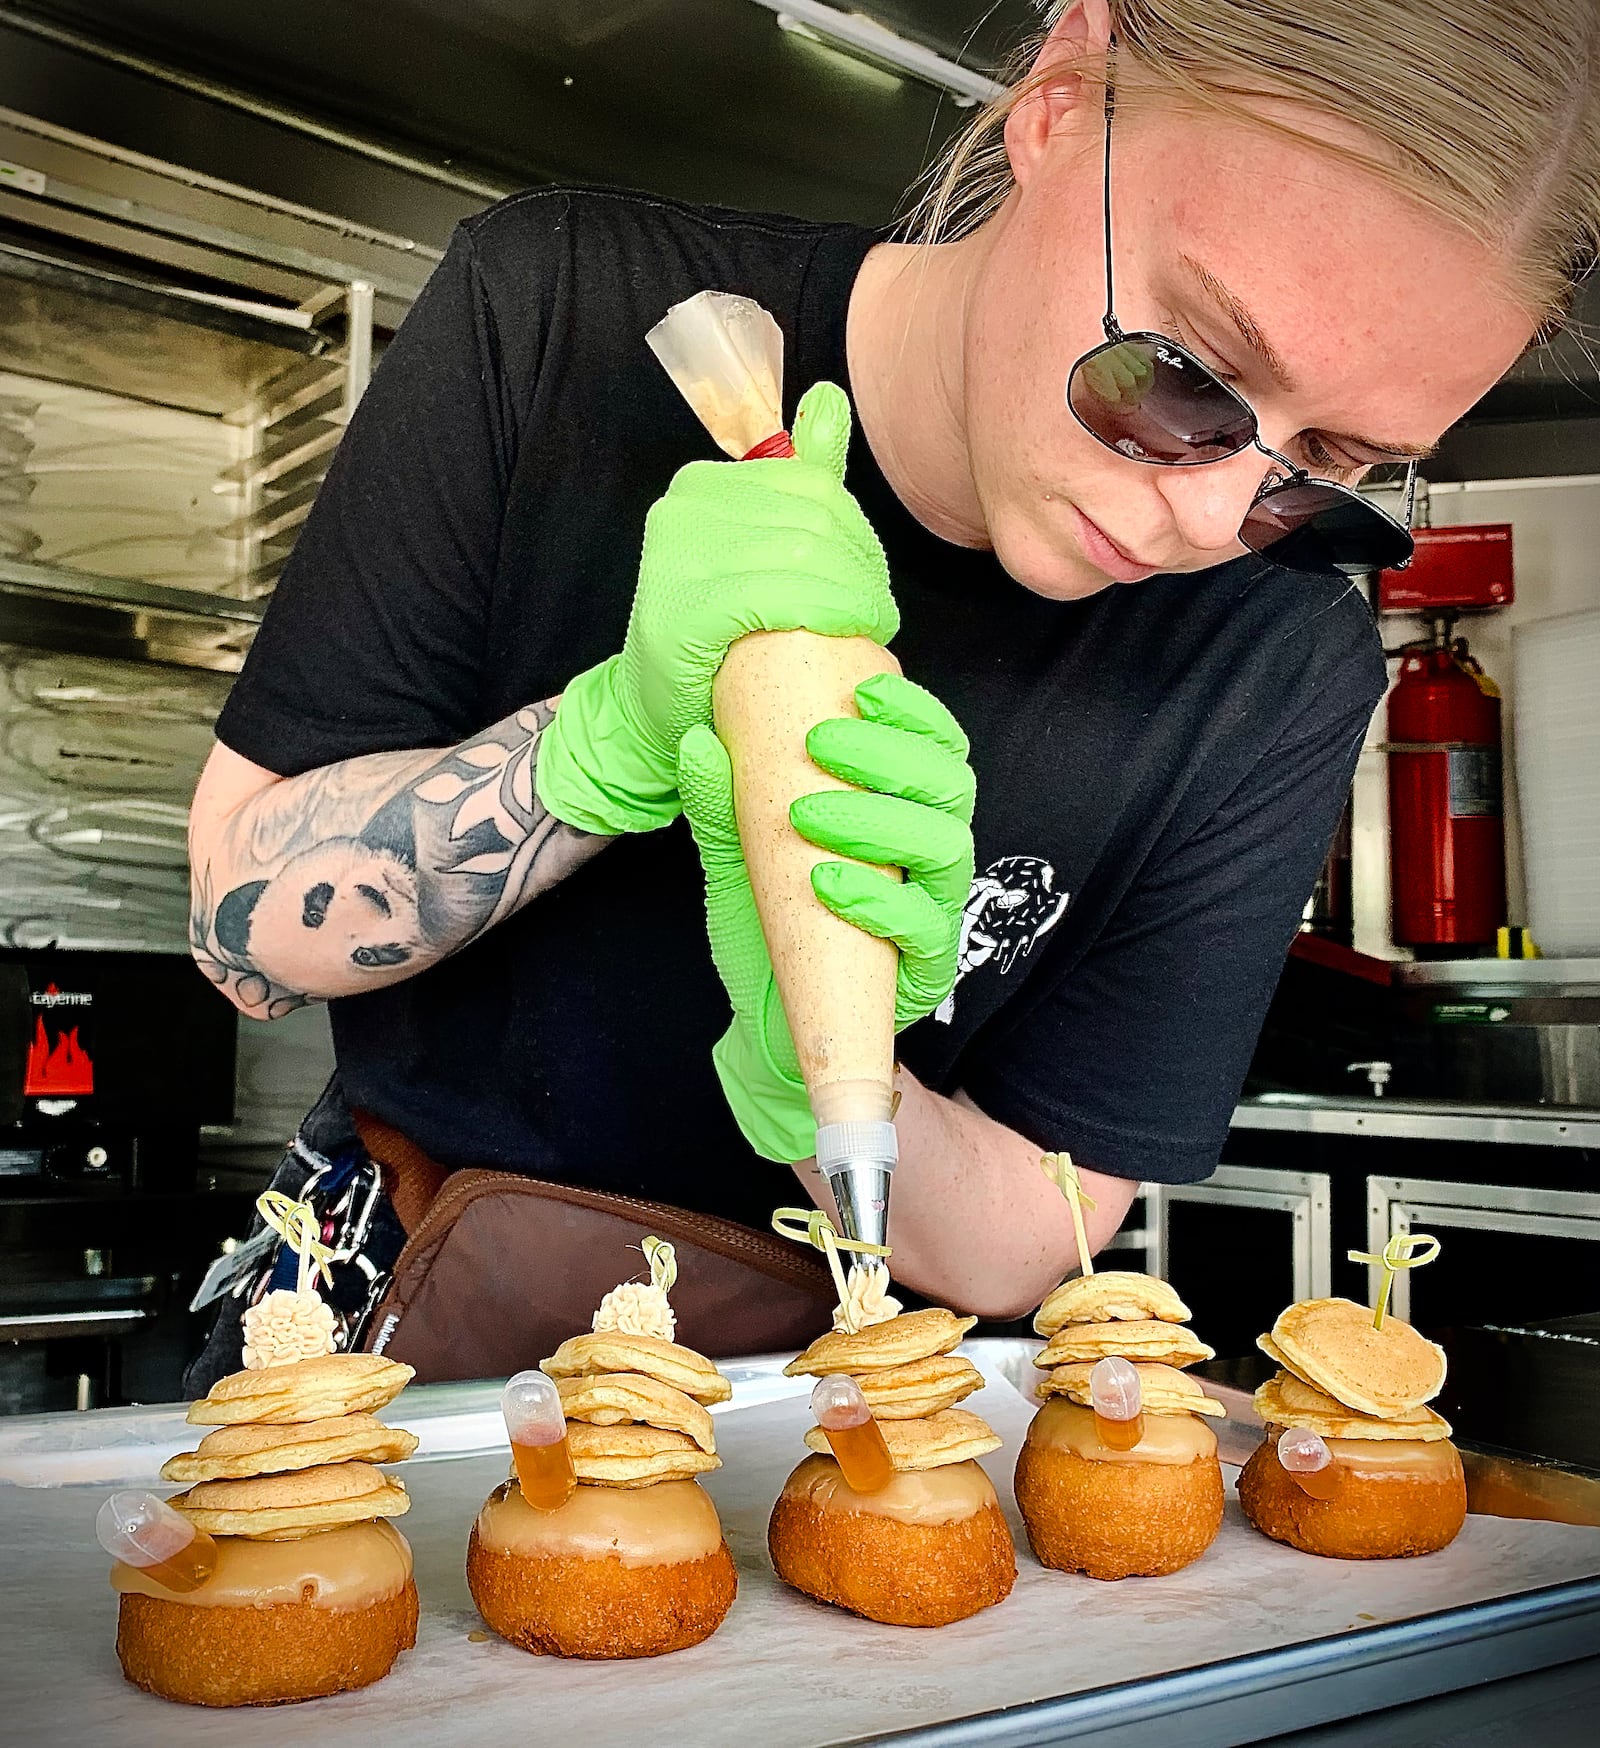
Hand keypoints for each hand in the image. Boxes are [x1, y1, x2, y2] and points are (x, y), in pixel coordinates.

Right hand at [535, 382, 898, 834]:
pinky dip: (825, 616)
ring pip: (809, 556)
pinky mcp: (688, 607)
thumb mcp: (753, 546)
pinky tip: (838, 637)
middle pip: (816, 523)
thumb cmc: (713, 637)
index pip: (814, 489)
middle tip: (872, 615)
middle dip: (861, 572)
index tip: (866, 582)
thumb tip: (829, 398)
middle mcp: (686, 509)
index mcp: (701, 486)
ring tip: (863, 629)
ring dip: (855, 598)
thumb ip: (795, 477)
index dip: (858, 539)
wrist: (653, 714)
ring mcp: (681, 555)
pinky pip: (783, 595)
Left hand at [678, 672, 975, 1162]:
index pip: (938, 747)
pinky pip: (926, 928)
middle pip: (952, 785)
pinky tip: (827, 884)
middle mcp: (930, 856)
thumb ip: (724, 802)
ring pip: (948, 846)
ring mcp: (934, 912)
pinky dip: (878, 901)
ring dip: (878, 820)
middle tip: (819, 743)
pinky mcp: (926, 972)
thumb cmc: (773, 926)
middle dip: (890, 754)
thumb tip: (698, 740)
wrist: (769, 1023)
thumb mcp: (739, 856)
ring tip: (808, 816)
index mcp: (903, 812)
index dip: (916, 712)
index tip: (862, 688)